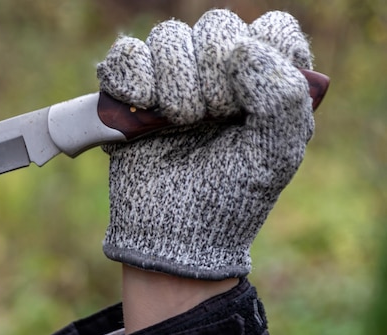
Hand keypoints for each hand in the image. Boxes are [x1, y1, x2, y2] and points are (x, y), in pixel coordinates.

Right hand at [97, 10, 313, 280]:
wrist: (173, 233)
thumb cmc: (230, 198)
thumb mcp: (278, 154)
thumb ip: (283, 96)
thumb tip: (240, 49)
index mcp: (264, 82)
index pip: (272, 30)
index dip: (260, 58)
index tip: (246, 105)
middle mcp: (220, 73)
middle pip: (216, 26)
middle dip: (210, 78)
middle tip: (207, 121)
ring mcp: (172, 79)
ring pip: (169, 35)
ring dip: (172, 84)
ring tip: (177, 124)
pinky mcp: (130, 90)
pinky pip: (126, 53)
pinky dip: (131, 77)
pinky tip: (141, 108)